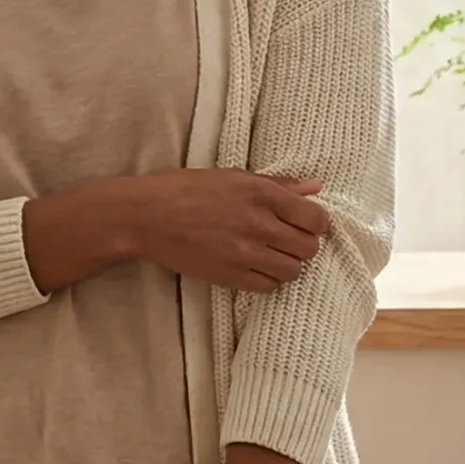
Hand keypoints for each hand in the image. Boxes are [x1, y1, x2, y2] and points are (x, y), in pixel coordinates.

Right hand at [100, 169, 330, 291]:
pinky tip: (255, 268)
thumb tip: (316, 186)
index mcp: (262, 194)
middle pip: (309, 248)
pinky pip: (269, 287)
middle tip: (287, 240)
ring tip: (271, 255)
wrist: (147, 216)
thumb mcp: (235, 176)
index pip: (316, 218)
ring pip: (293, 271)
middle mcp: (258, 224)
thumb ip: (279, 184)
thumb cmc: (188, 189)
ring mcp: (245, 253)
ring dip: (287, 264)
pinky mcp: (230, 276)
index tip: (307, 224)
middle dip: (303, 245)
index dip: (317, 223)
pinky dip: (268, 280)